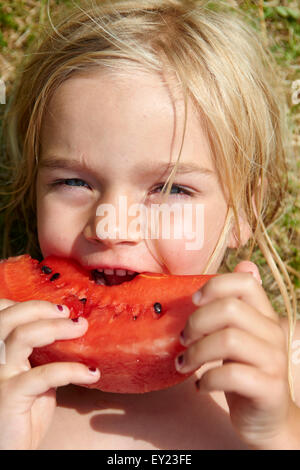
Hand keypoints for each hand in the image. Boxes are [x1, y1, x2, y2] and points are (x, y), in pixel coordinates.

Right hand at [0, 299, 99, 449]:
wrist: (11, 449)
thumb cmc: (22, 413)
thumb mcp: (33, 376)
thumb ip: (43, 355)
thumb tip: (72, 331)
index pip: (2, 314)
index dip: (26, 304)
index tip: (58, 308)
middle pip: (9, 318)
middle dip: (41, 308)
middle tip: (69, 314)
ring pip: (21, 336)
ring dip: (55, 328)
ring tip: (80, 328)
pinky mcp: (8, 396)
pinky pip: (42, 375)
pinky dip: (70, 370)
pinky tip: (90, 373)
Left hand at [175, 261, 298, 448]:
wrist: (267, 418)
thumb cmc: (245, 370)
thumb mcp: (240, 335)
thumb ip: (238, 305)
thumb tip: (246, 263)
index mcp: (264, 315)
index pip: (245, 282)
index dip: (214, 286)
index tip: (194, 302)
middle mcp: (273, 332)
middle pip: (230, 309)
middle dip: (197, 322)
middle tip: (182, 339)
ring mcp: (273, 360)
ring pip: (228, 340)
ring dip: (196, 352)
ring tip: (184, 363)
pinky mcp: (268, 387)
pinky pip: (232, 374)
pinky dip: (207, 380)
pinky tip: (199, 385)